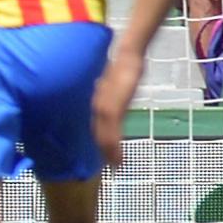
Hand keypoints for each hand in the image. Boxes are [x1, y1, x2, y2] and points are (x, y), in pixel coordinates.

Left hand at [91, 49, 143, 168]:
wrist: (127, 56)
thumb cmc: (122, 67)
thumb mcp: (113, 84)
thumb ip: (109, 94)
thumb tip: (109, 96)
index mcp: (96, 102)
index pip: (94, 126)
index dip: (98, 142)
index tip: (103, 154)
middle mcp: (96, 107)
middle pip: (97, 135)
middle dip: (102, 152)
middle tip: (110, 166)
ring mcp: (103, 109)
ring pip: (102, 138)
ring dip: (108, 154)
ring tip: (115, 167)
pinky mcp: (113, 109)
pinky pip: (112, 134)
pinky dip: (114, 148)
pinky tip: (118, 159)